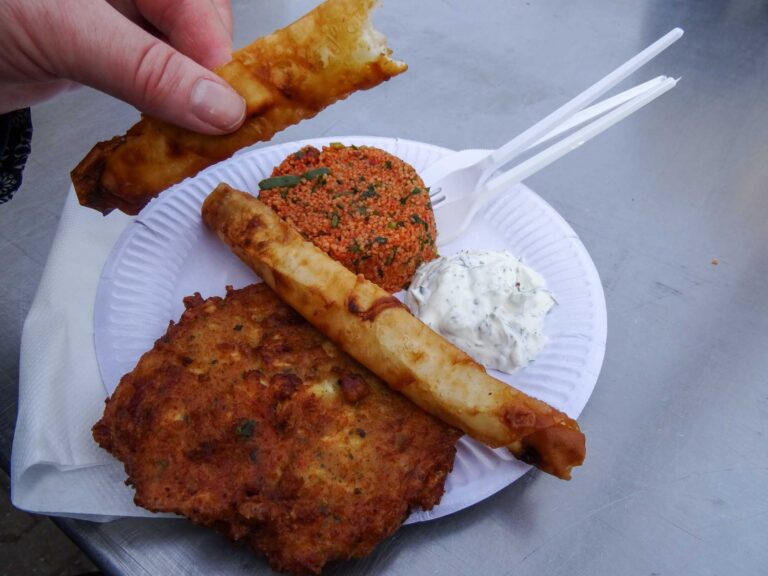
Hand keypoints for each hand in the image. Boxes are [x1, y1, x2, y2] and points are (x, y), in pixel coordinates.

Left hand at [0, 0, 245, 134]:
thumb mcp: (66, 30)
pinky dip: (162, 111)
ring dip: (187, 103)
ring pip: (180, 59)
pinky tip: (166, 133)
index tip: (231, 106)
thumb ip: (147, 69)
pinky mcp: (106, 50)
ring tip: (193, 140)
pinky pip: (153, 79)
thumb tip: (222, 109)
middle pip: (197, 29)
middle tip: (213, 131)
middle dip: (206, 81)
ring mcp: (118, 16)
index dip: (216, 52)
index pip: (197, 1)